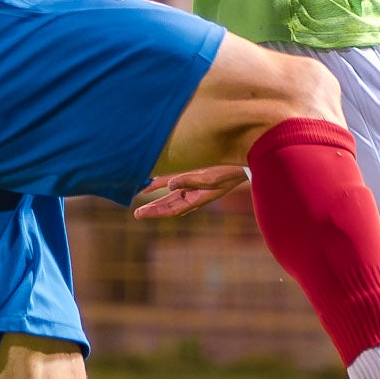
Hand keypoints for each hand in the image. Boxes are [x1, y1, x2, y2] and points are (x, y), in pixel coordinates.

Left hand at [132, 164, 250, 219]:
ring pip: (170, 194)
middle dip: (153, 209)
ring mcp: (194, 187)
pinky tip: (153, 180)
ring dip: (156, 196)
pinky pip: (175, 181)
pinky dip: (163, 181)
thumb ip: (188, 180)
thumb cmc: (228, 172)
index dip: (154, 212)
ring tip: (141, 196)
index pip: (171, 210)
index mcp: (196, 200)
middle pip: (168, 205)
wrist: (243, 164)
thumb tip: (168, 185)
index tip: (139, 214)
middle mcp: (193, 195)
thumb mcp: (209, 178)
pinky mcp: (196, 176)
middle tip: (136, 213)